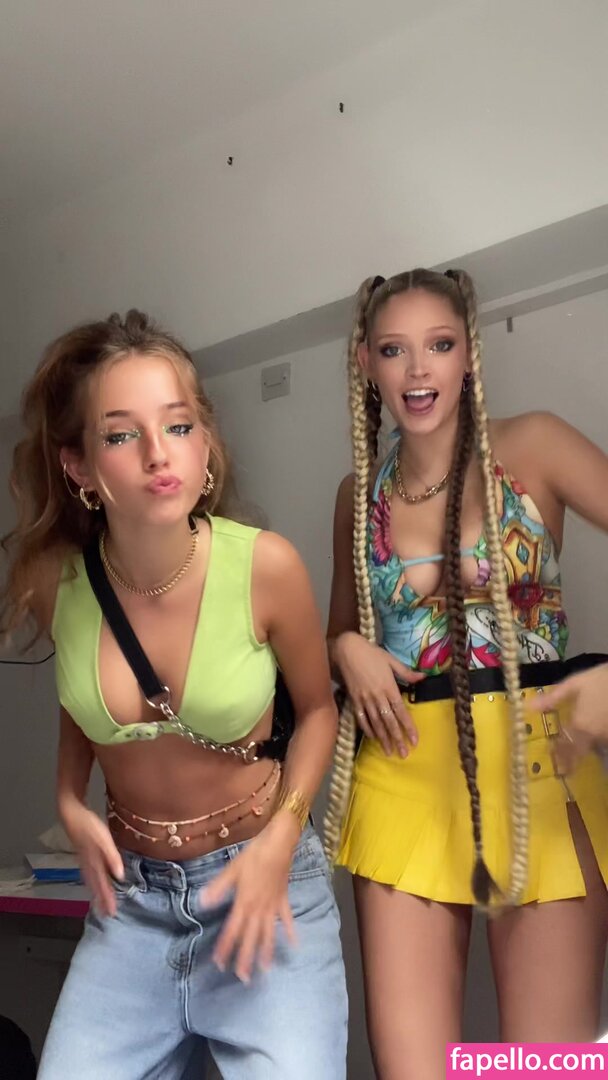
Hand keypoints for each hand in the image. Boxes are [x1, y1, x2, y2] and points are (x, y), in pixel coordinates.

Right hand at [62, 802, 124, 916]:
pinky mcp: (83, 854)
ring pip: (91, 881)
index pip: (102, 885)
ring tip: (101, 905)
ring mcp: (84, 859)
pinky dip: (92, 882)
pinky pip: (88, 873)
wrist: (71, 813)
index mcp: (94, 863)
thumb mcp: (103, 840)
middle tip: (107, 914)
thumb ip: (112, 857)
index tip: (111, 912)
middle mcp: (88, 864)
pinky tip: (94, 883)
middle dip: (102, 900)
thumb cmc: (87, 825)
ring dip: (96, 893)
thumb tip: (120, 875)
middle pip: (96, 885)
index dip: (107, 898)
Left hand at [199, 814, 297, 982]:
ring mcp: (273, 906)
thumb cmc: (253, 855)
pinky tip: (294, 945)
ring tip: (265, 970)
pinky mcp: (283, 900)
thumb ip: (218, 887)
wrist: (278, 844)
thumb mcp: (232, 870)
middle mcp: (259, 909)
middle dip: (246, 958)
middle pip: (251, 937)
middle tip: (242, 978)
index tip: (219, 963)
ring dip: (266, 952)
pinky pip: (287, 919)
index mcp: (244, 902)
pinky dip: (290, 932)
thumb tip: (202, 902)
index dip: (225, 947)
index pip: (232, 929)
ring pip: (268, 933)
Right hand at [333, 631, 423, 756]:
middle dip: (397, 739)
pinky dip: (367, 729)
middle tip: (404, 754)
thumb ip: (406, 672)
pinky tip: (373, 738)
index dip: (408, 727)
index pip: (401, 711)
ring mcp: (364, 699)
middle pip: (389, 721)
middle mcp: (377, 696)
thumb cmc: (371, 653)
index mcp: (389, 687)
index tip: (415, 740)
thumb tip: (423, 677)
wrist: (347, 650)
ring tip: (389, 752)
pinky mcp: (354, 700)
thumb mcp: (391, 660)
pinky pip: (361, 718)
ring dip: (383, 739)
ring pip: (376, 723)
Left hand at [525, 664, 607, 771]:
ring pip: (592, 748)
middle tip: (565, 769)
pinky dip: (596, 745)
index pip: (564, 744)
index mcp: (579, 724)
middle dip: (571, 760)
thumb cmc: (601, 679)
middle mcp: (593, 735)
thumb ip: (553, 698)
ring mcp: (606, 736)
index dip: (558, 752)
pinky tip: (593, 743)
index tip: (553, 758)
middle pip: (579, 752)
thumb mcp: (575, 683)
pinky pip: (603, 743)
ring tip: (576, 757)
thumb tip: (529, 707)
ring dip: (583, 753)